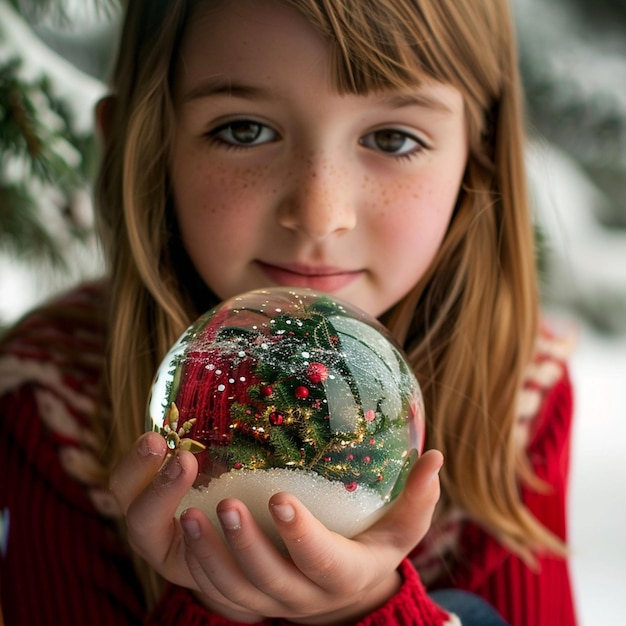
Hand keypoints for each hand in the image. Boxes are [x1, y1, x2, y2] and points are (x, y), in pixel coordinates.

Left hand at [110, 431, 442, 623]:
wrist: (338, 596)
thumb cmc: (368, 550)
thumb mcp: (397, 530)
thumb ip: (417, 499)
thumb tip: (436, 456)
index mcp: (342, 573)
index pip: (323, 560)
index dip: (301, 535)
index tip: (281, 497)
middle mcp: (304, 597)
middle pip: (271, 580)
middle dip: (246, 544)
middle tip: (225, 503)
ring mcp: (272, 603)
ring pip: (236, 591)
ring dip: (210, 556)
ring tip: (193, 514)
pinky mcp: (247, 601)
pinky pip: (217, 593)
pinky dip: (198, 566)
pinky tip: (184, 525)